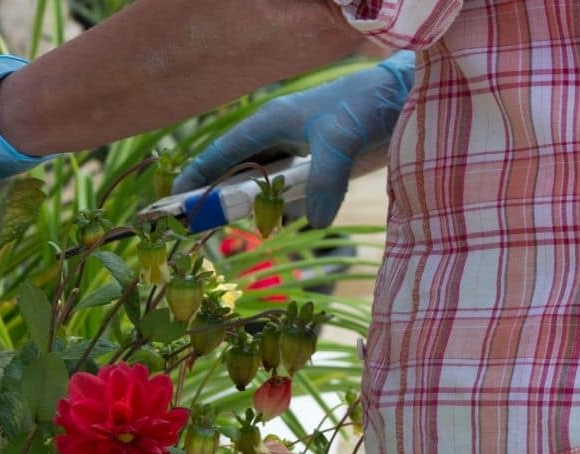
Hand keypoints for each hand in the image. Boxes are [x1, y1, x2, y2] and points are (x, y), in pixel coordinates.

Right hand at [173, 51, 414, 227]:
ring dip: (246, 205)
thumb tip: (316, 221)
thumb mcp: (342, 140)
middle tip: (195, 223)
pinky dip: (277, 207)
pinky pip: (287, 191)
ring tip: (228, 228)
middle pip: (236, 170)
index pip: (224, 151)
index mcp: (272, 122)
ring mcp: (298, 152)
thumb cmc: (368, 107)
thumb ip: (326, 181)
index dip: (198, 173)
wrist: (405, 99)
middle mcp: (279, 137)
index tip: (174, 197)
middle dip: (216, 195)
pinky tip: (272, 222)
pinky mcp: (317, 166)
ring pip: (261, 183)